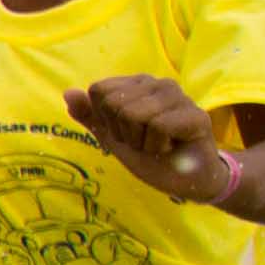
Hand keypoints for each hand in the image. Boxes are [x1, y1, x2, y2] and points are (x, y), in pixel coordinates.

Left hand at [65, 73, 231, 200]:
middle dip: (122, 132)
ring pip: (133, 114)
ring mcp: (179, 96)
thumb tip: (68, 92)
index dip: (105, 120)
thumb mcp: (112, 136)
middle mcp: (158, 83)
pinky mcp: (195, 114)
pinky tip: (171, 147)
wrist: (183, 180)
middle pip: (113, 103)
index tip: (126, 132)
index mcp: (136, 84)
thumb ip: (90, 115)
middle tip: (144, 140)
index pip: (98, 91)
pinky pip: (157, 126)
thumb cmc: (149, 155)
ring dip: (141, 141)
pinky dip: (157, 146)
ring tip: (158, 144)